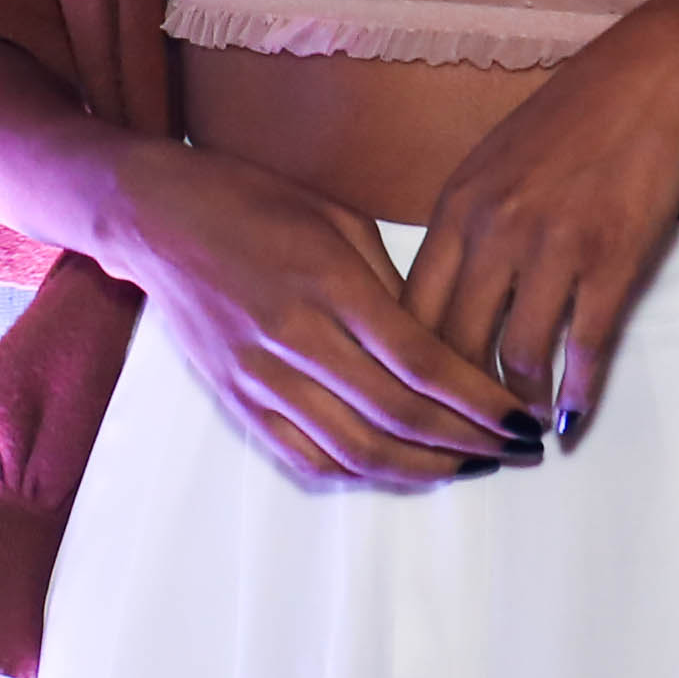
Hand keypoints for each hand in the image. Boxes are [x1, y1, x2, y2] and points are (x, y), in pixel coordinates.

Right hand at [104, 136, 543, 492]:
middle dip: (470, 442)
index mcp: (329, 284)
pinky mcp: (237, 399)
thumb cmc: (254, 201)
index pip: (421, 363)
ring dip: (423, 469)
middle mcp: (295, 339)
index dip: (479, 402)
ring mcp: (261, 378)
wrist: (156, 218)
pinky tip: (399, 472)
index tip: (522, 420)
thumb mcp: (338, 218)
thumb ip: (390, 285)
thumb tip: (439, 346)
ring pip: (355, 450)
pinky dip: (359, 476)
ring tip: (470, 468)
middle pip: (398, 416)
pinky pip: (305, 458)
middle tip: (515, 452)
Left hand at [403, 0, 678, 442]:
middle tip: (464, 448)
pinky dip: (577, 395)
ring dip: (516, 413)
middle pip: (451, 347)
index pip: (409, 312)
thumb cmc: (575, 117)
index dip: (408, 373)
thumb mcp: (496, 162)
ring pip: (515, 359)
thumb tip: (445, 297)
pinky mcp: (612, 259)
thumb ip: (466, 226)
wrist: (658, 74)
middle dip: (454, 409)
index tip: (417, 409)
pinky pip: (585, 348)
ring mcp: (553, 247)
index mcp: (456, 208)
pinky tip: (572, 421)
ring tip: (520, 442)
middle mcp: (493, 232)